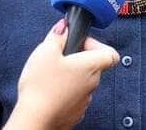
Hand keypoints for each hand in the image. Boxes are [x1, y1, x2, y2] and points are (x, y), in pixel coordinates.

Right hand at [3, 19, 118, 129]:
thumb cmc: (41, 86)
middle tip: (59, 57)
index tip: (79, 44)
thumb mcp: (45, 51)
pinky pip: (74, 97)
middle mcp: (93, 83)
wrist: (34, 119)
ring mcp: (85, 100)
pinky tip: (50, 90)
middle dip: (78, 59)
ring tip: (51, 75)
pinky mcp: (75, 113)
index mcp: (91, 66)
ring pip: (83, 82)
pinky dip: (66, 91)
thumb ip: (57, 35)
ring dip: (72, 76)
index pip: (111, 53)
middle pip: (94, 66)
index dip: (96, 45)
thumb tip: (64, 26)